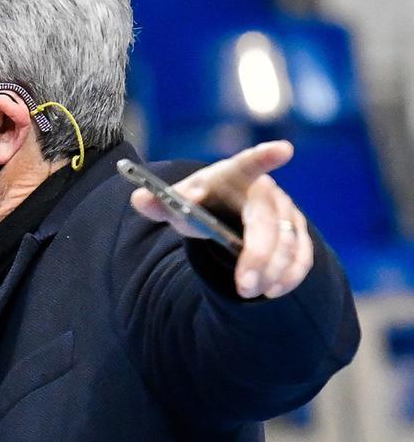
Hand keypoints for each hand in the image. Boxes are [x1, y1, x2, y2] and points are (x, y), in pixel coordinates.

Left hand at [130, 140, 312, 299]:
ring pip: (287, 242)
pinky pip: (302, 254)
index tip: (283, 149)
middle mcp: (263, 190)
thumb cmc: (198, 202)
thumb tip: (139, 199)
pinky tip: (273, 290)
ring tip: (250, 292)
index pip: (248, 163)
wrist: (220, 211)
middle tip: (244, 286)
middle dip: (257, 255)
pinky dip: (290, 275)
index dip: (264, 156)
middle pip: (266, 222)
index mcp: (232, 174)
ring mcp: (285, 210)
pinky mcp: (296, 231)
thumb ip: (159, 202)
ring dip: (272, 271)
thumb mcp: (177, 201)